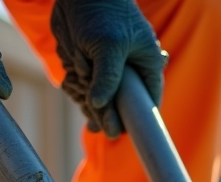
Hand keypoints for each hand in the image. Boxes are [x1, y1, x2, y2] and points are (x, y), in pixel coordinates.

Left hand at [51, 0, 165, 137]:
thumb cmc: (101, 10)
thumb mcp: (108, 44)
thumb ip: (107, 77)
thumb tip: (100, 105)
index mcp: (146, 64)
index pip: (148, 101)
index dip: (136, 119)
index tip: (121, 131)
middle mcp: (128, 70)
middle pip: (120, 106)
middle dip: (105, 112)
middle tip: (100, 128)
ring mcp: (106, 70)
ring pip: (97, 99)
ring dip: (86, 96)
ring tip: (82, 83)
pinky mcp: (87, 67)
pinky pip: (81, 87)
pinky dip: (74, 84)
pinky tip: (73, 72)